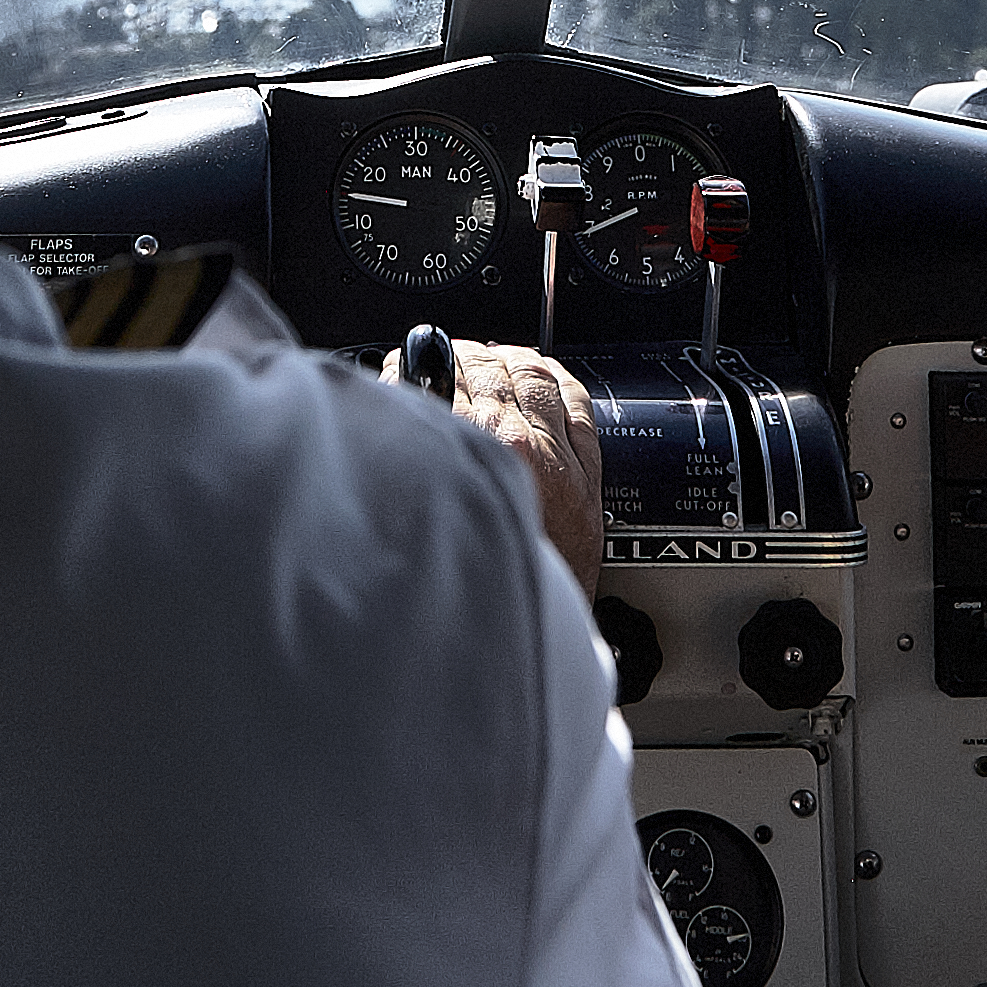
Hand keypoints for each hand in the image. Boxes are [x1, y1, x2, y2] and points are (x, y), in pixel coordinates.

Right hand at [399, 338, 604, 601]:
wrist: (534, 631)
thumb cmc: (482, 585)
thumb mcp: (430, 516)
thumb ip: (416, 464)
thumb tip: (396, 413)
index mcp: (473, 455)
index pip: (444, 380)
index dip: (422, 363)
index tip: (409, 362)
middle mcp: (521, 446)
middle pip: (490, 371)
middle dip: (463, 355)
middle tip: (446, 355)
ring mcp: (561, 456)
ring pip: (535, 376)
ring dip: (507, 359)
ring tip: (489, 357)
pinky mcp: (590, 472)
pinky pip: (577, 400)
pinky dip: (556, 376)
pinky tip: (542, 371)